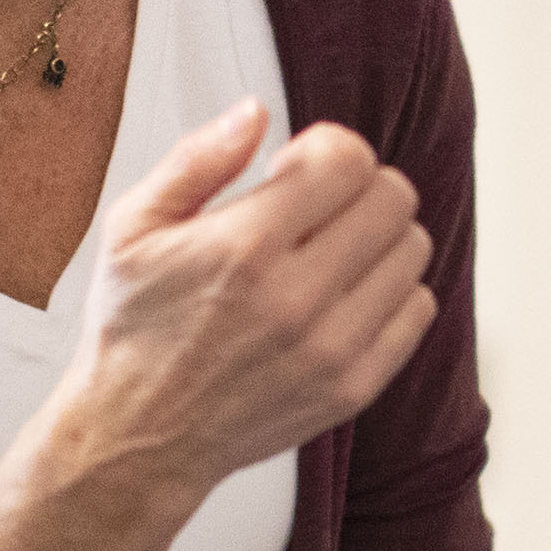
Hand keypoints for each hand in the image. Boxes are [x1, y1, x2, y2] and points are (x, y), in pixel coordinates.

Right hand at [62, 103, 437, 491]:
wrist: (139, 438)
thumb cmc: (135, 328)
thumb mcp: (132, 228)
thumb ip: (198, 160)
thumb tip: (257, 112)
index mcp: (242, 247)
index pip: (347, 160)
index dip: (326, 150)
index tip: (297, 170)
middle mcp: (296, 298)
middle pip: (393, 197)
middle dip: (358, 186)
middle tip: (319, 207)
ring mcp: (332, 348)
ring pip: (412, 249)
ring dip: (379, 236)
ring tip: (331, 251)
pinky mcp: (355, 388)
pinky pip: (418, 310)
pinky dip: (391, 291)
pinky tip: (345, 295)